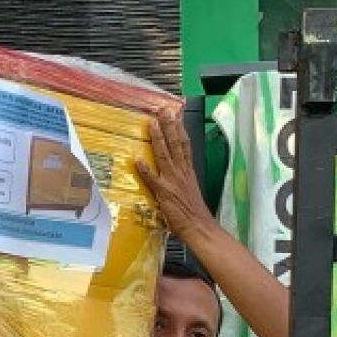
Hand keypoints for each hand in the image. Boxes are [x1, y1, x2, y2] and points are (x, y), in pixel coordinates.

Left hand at [137, 111, 218, 246]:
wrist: (198, 226)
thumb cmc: (191, 212)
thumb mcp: (186, 189)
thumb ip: (179, 178)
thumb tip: (170, 170)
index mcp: (187, 170)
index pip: (184, 143)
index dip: (180, 127)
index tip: (176, 112)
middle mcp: (181, 171)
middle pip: (176, 143)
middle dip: (170, 125)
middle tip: (164, 109)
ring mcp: (173, 180)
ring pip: (165, 155)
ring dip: (158, 138)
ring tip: (152, 124)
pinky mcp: (164, 193)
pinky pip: (153, 179)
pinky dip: (146, 170)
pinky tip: (138, 160)